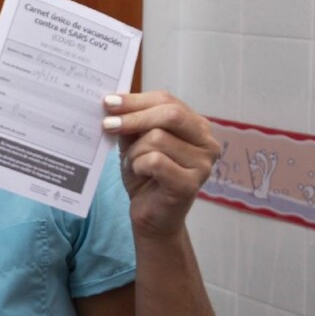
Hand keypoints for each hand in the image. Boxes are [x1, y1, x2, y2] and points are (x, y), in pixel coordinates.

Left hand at [101, 91, 219, 238]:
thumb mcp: (136, 141)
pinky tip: (140, 174)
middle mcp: (207, 142)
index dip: (136, 100)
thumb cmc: (146, 175)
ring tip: (134, 164)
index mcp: (196, 126)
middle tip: (107, 124)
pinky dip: (139, 165)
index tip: (109, 102)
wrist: (151, 215)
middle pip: (170, 114)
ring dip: (135, 151)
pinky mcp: (191, 184)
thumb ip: (131, 121)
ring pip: (158, 138)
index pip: (167, 100)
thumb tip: (113, 102)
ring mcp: (203, 164)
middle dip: (134, 117)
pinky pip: (155, 161)